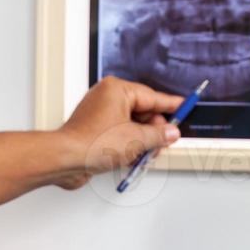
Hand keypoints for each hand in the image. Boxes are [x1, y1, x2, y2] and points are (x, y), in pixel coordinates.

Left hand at [55, 76, 184, 189]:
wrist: (65, 159)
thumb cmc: (91, 143)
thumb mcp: (136, 139)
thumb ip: (158, 135)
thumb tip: (170, 133)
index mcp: (117, 90)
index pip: (152, 96)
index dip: (171, 104)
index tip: (185, 105)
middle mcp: (107, 98)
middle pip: (143, 112)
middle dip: (153, 131)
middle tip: (162, 143)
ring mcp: (100, 114)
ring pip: (132, 126)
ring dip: (141, 142)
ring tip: (144, 155)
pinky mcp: (95, 130)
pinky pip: (120, 135)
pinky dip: (129, 146)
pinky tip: (132, 159)